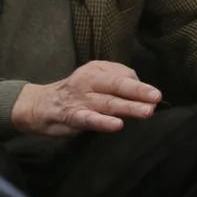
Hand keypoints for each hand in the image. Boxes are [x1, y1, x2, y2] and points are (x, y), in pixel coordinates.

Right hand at [11, 60, 161, 136]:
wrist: (40, 104)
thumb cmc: (77, 92)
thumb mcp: (96, 79)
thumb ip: (117, 81)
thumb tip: (142, 89)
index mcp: (97, 70)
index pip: (122, 75)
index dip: (140, 86)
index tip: (156, 95)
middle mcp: (89, 82)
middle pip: (117, 86)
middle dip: (138, 92)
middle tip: (156, 98)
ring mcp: (80, 99)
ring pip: (107, 103)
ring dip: (128, 108)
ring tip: (146, 112)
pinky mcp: (71, 116)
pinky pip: (88, 119)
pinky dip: (102, 122)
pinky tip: (117, 126)